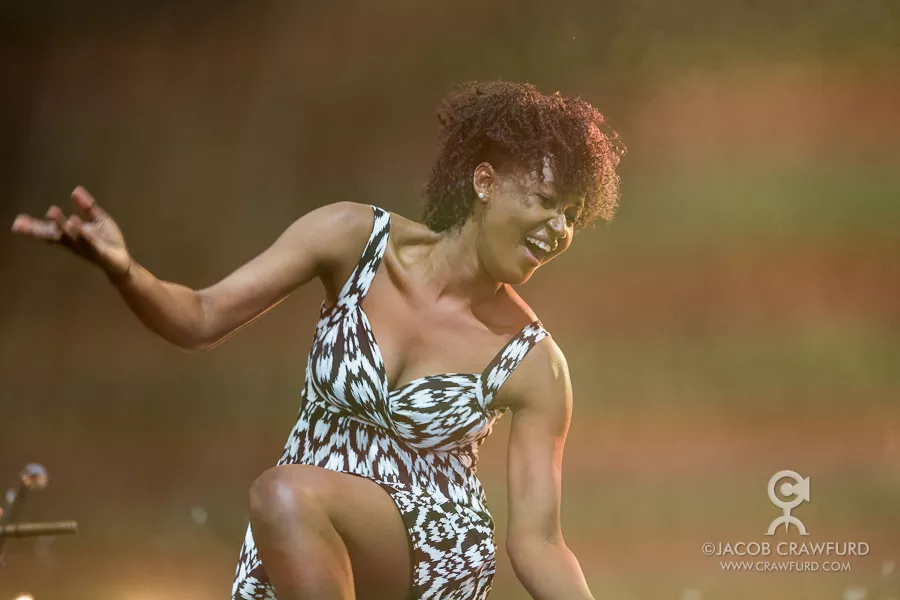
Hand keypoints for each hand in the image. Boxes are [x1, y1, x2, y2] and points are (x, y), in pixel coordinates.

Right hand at [11, 186, 132, 280]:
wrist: (122, 260)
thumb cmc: (107, 241)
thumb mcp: (97, 219)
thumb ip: (87, 207)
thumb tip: (76, 190)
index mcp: (69, 235)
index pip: (48, 229)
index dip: (32, 226)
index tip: (16, 222)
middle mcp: (73, 242)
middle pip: (52, 235)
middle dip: (37, 229)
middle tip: (20, 223)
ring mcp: (85, 247)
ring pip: (70, 236)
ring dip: (60, 224)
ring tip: (52, 212)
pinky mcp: (99, 251)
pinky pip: (89, 241)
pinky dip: (81, 232)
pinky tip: (74, 222)